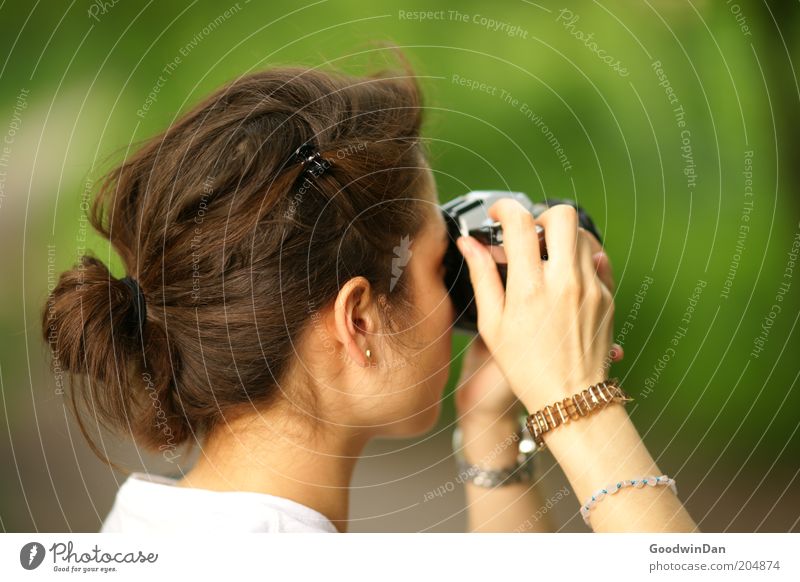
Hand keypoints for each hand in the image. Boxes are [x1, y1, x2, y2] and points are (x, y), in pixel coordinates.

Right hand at [455, 200, 616, 411]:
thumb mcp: (493, 324)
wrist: (571, 399)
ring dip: (561, 238)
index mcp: (529, 288)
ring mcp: (590, 287)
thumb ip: (482, 277)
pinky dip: (580, 259)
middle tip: (528, 234)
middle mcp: (564, 281)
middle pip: (562, 216)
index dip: (504, 209)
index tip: (498, 215)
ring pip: (582, 235)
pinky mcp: (607, 296)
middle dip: (541, 216)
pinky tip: (565, 278)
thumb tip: (469, 244)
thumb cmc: (526, 367)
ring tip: (545, 260)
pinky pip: (598, 260)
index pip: (520, 223)